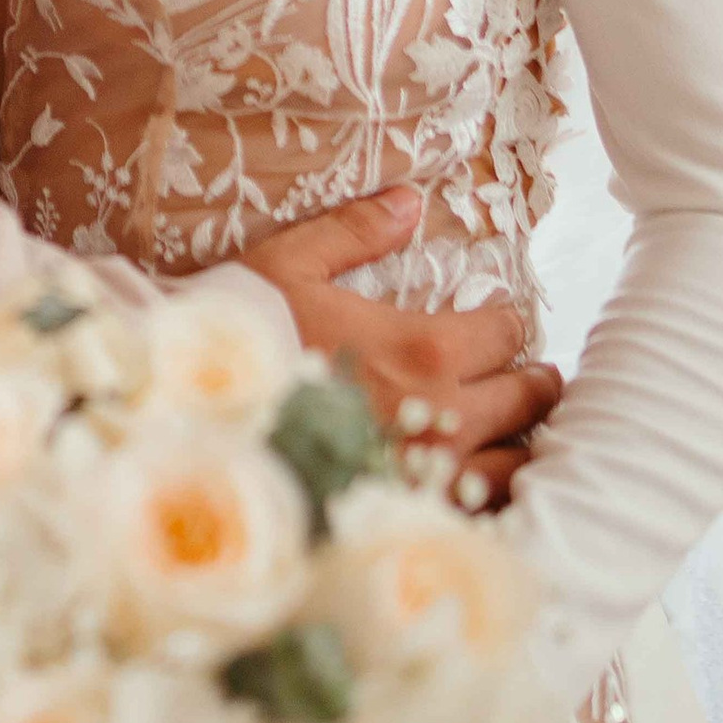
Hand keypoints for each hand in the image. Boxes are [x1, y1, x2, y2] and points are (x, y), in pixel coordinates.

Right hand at [240, 187, 562, 505]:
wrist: (192, 426)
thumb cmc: (240, 340)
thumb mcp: (289, 266)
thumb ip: (356, 232)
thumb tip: (411, 201)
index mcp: (425, 349)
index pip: (508, 333)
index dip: (505, 325)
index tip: (494, 327)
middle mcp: (443, 416)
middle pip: (530, 401)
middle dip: (531, 383)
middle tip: (522, 378)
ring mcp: (433, 478)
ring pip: (518, 465)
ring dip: (518, 443)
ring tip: (503, 433)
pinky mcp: (413, 521)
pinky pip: (481, 515)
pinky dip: (488, 498)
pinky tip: (470, 485)